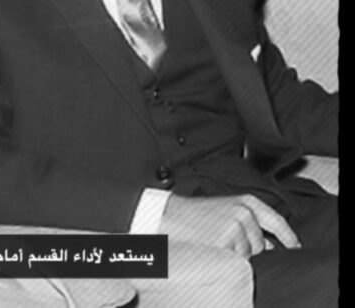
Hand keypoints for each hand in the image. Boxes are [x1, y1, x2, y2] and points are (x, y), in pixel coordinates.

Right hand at [160, 194, 299, 256]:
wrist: (166, 214)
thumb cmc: (193, 213)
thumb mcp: (226, 209)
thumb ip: (251, 223)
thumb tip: (271, 245)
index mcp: (247, 202)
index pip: (278, 222)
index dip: (288, 237)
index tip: (295, 246)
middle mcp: (245, 214)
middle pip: (261, 245)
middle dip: (246, 247)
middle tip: (220, 236)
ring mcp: (236, 228)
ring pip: (247, 255)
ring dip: (233, 253)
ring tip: (212, 240)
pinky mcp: (225, 242)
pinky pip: (233, 260)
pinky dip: (223, 258)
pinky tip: (209, 247)